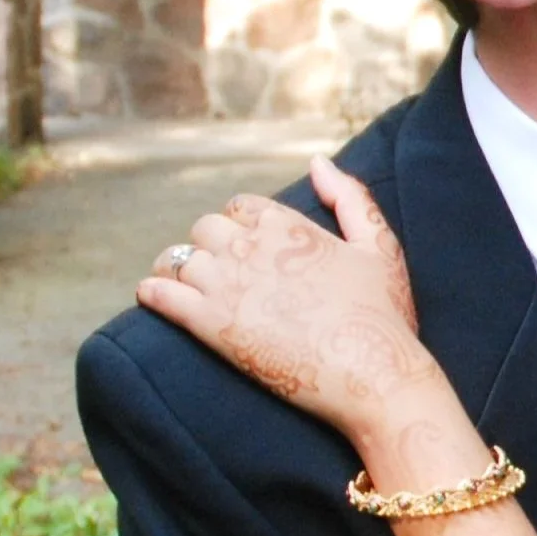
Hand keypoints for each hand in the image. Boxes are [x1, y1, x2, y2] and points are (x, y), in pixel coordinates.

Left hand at [138, 156, 440, 442]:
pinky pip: (159, 294)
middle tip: (225, 275)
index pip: (241, 207)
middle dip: (212, 247)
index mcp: (287, 224)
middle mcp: (249, 245)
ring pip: (177, 259)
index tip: (253, 251)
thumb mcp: (380, 247)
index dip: (244, 227)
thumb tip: (318, 161)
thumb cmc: (383, 315)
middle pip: (205, 229)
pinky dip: (152, 293)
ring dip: (179, 270)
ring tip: (189, 289)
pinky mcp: (208, 323)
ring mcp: (225, 283)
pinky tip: (154, 298)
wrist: (371, 373)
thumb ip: (351, 199)